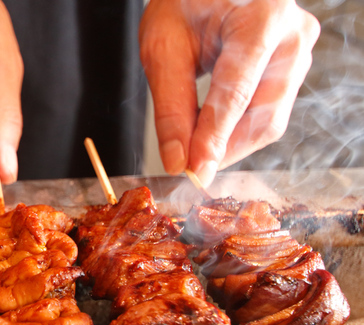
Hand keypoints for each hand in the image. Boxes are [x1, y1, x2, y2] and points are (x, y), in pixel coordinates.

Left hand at [140, 0, 319, 184]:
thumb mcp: (163, 48)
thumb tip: (178, 160)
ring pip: (268, 121)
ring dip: (230, 143)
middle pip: (262, 114)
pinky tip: (210, 131)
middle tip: (189, 168)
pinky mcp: (293, 68)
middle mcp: (291, 36)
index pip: (237, 91)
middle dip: (223, 148)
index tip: (194, 171)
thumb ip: (171, 108)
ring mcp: (298, 52)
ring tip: (195, 146)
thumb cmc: (184, 2)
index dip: (214, 137)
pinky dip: (236, 129)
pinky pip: (268, 113)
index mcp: (261, 18)